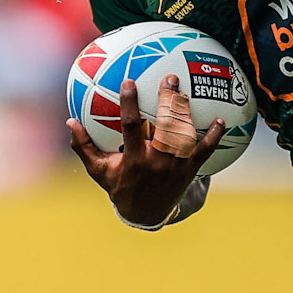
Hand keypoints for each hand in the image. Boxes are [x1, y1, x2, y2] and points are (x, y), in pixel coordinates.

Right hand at [67, 74, 227, 225]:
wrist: (146, 213)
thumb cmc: (120, 186)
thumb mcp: (99, 170)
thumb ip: (83, 146)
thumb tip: (70, 122)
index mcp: (135, 159)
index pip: (131, 127)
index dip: (130, 104)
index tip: (129, 82)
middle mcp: (158, 161)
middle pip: (166, 127)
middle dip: (168, 102)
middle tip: (170, 78)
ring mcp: (176, 166)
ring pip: (186, 135)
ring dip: (189, 113)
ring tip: (190, 91)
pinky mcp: (190, 170)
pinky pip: (205, 150)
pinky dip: (214, 136)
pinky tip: (222, 120)